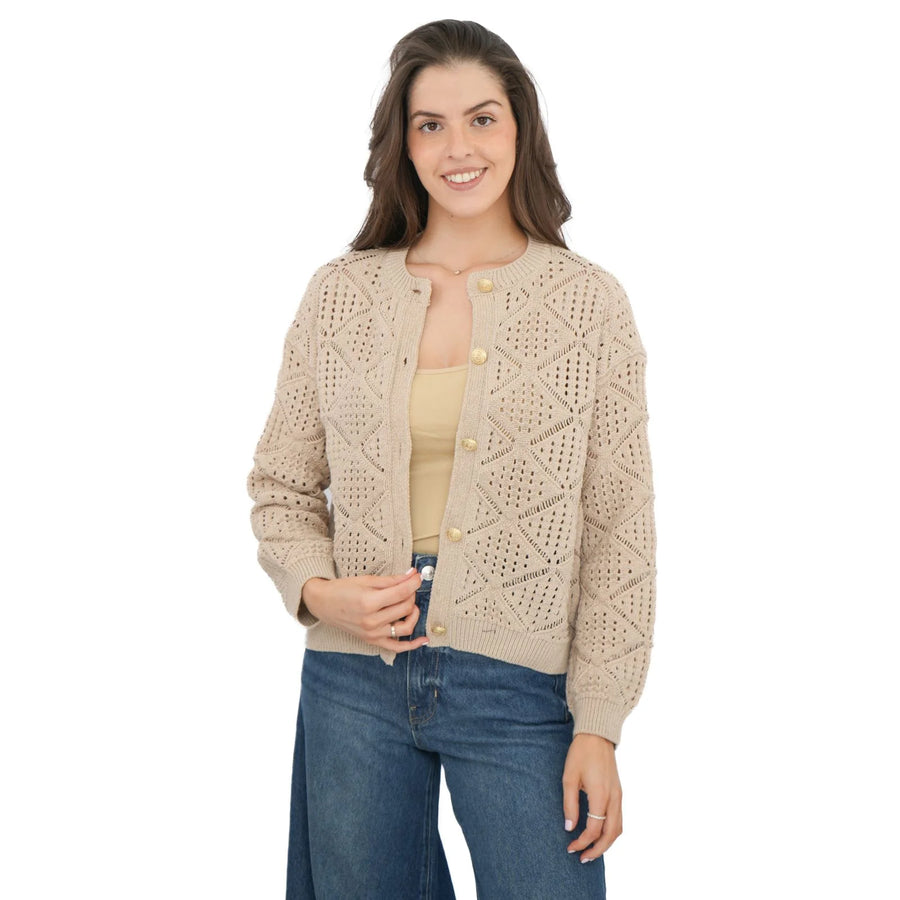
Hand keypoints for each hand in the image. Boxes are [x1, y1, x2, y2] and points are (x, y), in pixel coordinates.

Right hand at [301, 569, 429, 652]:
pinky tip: (423, 639)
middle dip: (412, 594)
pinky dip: (411, 645)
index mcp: (369, 602)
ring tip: (410, 604)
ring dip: (414, 613)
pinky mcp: (372, 641)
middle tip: (408, 586)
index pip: (402, 592)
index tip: (418, 576)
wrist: (324, 604)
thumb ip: (392, 580)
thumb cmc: (343, 589)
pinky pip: (397, 647)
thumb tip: (412, 575)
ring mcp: (372, 634)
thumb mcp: (367, 580)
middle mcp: (371, 621)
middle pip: (406, 607)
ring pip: (406, 626)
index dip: (414, 582)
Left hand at [562, 733, 622, 862]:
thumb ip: (569, 804)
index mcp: (601, 794)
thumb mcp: (569, 777)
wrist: (597, 736)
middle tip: (582, 858)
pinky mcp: (619, 793)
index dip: (582, 842)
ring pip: (618, 829)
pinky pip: (619, 819)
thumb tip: (569, 827)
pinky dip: (611, 832)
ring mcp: (619, 795)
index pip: (594, 828)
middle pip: (611, 834)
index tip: (570, 847)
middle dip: (597, 850)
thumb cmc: (580, 754)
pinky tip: (599, 834)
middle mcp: (614, 798)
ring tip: (591, 850)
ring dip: (606, 843)